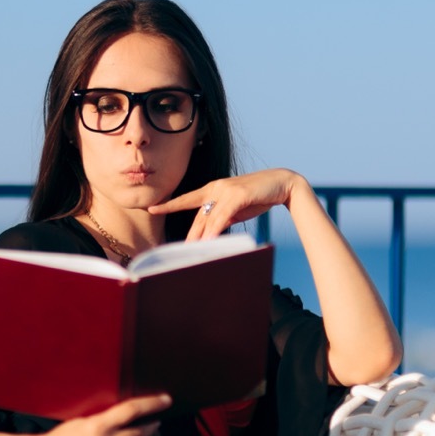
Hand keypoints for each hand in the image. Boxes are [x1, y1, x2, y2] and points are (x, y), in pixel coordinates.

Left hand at [149, 168, 306, 240]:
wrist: (282, 184)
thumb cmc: (258, 196)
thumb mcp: (235, 209)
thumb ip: (221, 217)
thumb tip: (209, 232)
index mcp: (212, 189)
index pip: (187, 199)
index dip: (169, 204)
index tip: (152, 208)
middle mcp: (216, 188)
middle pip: (198, 216)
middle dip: (190, 235)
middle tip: (180, 251)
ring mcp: (226, 190)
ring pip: (209, 217)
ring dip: (201, 236)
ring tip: (194, 251)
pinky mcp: (238, 195)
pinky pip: (222, 215)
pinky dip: (216, 228)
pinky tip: (210, 239)